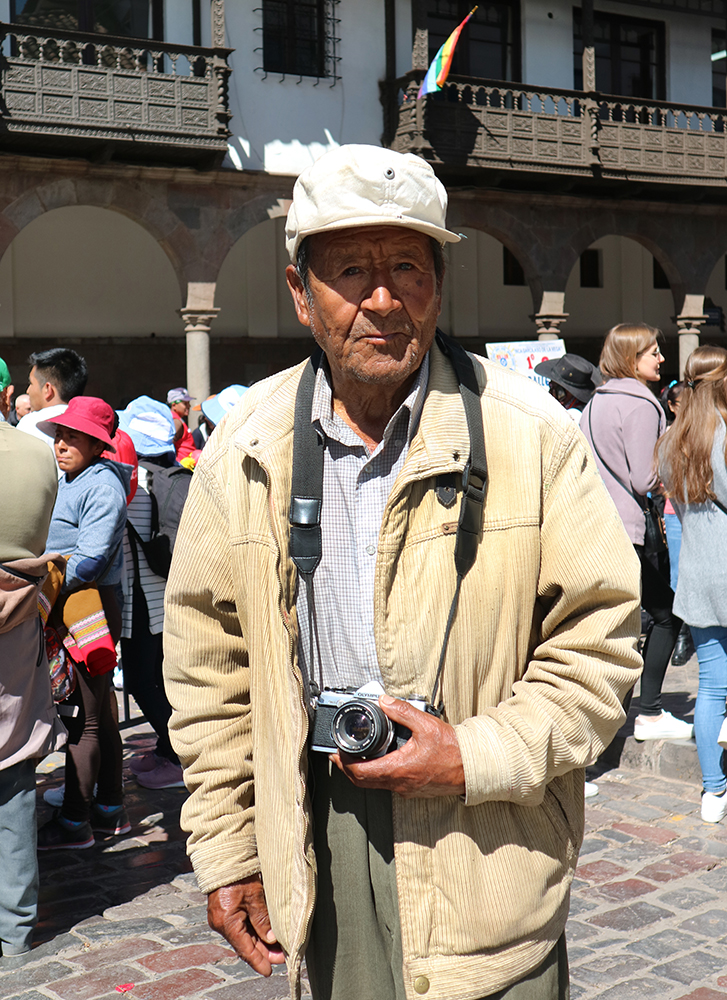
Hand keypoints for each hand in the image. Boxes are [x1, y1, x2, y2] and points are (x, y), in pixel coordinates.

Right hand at [207, 875, 285, 975]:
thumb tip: (272, 939)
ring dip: (260, 943)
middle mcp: (222, 924)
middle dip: (264, 952)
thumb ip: (262, 919)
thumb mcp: (254, 896)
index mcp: (227, 922)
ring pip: (244, 936)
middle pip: (245, 944)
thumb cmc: (239, 875)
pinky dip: (254, 933)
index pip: (245, 949)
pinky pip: (241, 928)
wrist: (225, 857)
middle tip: (282, 957)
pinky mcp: (225, 912)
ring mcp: (222, 918)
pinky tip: (266, 935)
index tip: (269, 971)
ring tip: (278, 948)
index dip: (258, 961)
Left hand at [331, 694, 465, 797]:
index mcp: (398, 769)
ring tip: (355, 757)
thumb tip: (384, 701)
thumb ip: (402, 711)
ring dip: (362, 772)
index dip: (344, 763)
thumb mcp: (425, 724)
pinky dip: (377, 774)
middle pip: (363, 782)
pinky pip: (388, 784)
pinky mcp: (413, 789)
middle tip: (339, 756)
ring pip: (375, 785)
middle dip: (347, 769)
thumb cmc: (453, 750)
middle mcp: (399, 783)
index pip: (360, 772)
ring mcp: (406, 788)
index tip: (336, 752)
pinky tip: (380, 761)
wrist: (472, 767)